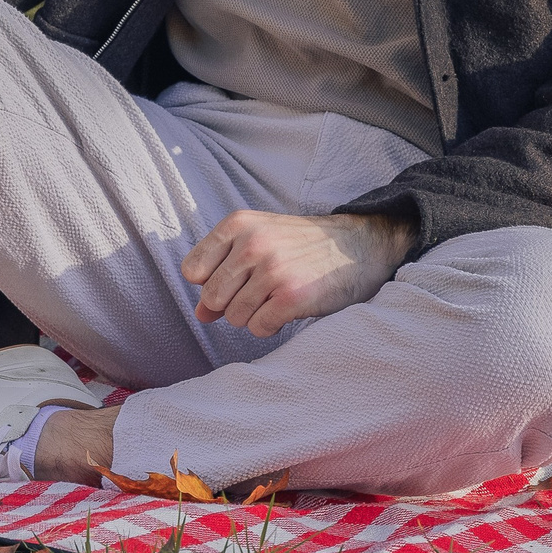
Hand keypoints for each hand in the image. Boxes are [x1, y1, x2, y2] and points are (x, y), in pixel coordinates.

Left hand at [180, 211, 413, 336]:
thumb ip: (223, 273)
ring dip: (254, 315)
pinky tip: (287, 309)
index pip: (192, 270)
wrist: (358, 246)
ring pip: (234, 317)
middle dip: (231, 303)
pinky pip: (258, 328)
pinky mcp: (292, 297)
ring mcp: (273, 271)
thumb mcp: (259, 242)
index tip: (236, 278)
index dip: (210, 282)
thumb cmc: (302, 245)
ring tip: (278, 296)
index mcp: (239, 224)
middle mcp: (253, 244)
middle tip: (261, 291)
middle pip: (212, 298)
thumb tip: (199, 315)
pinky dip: (270, 326)